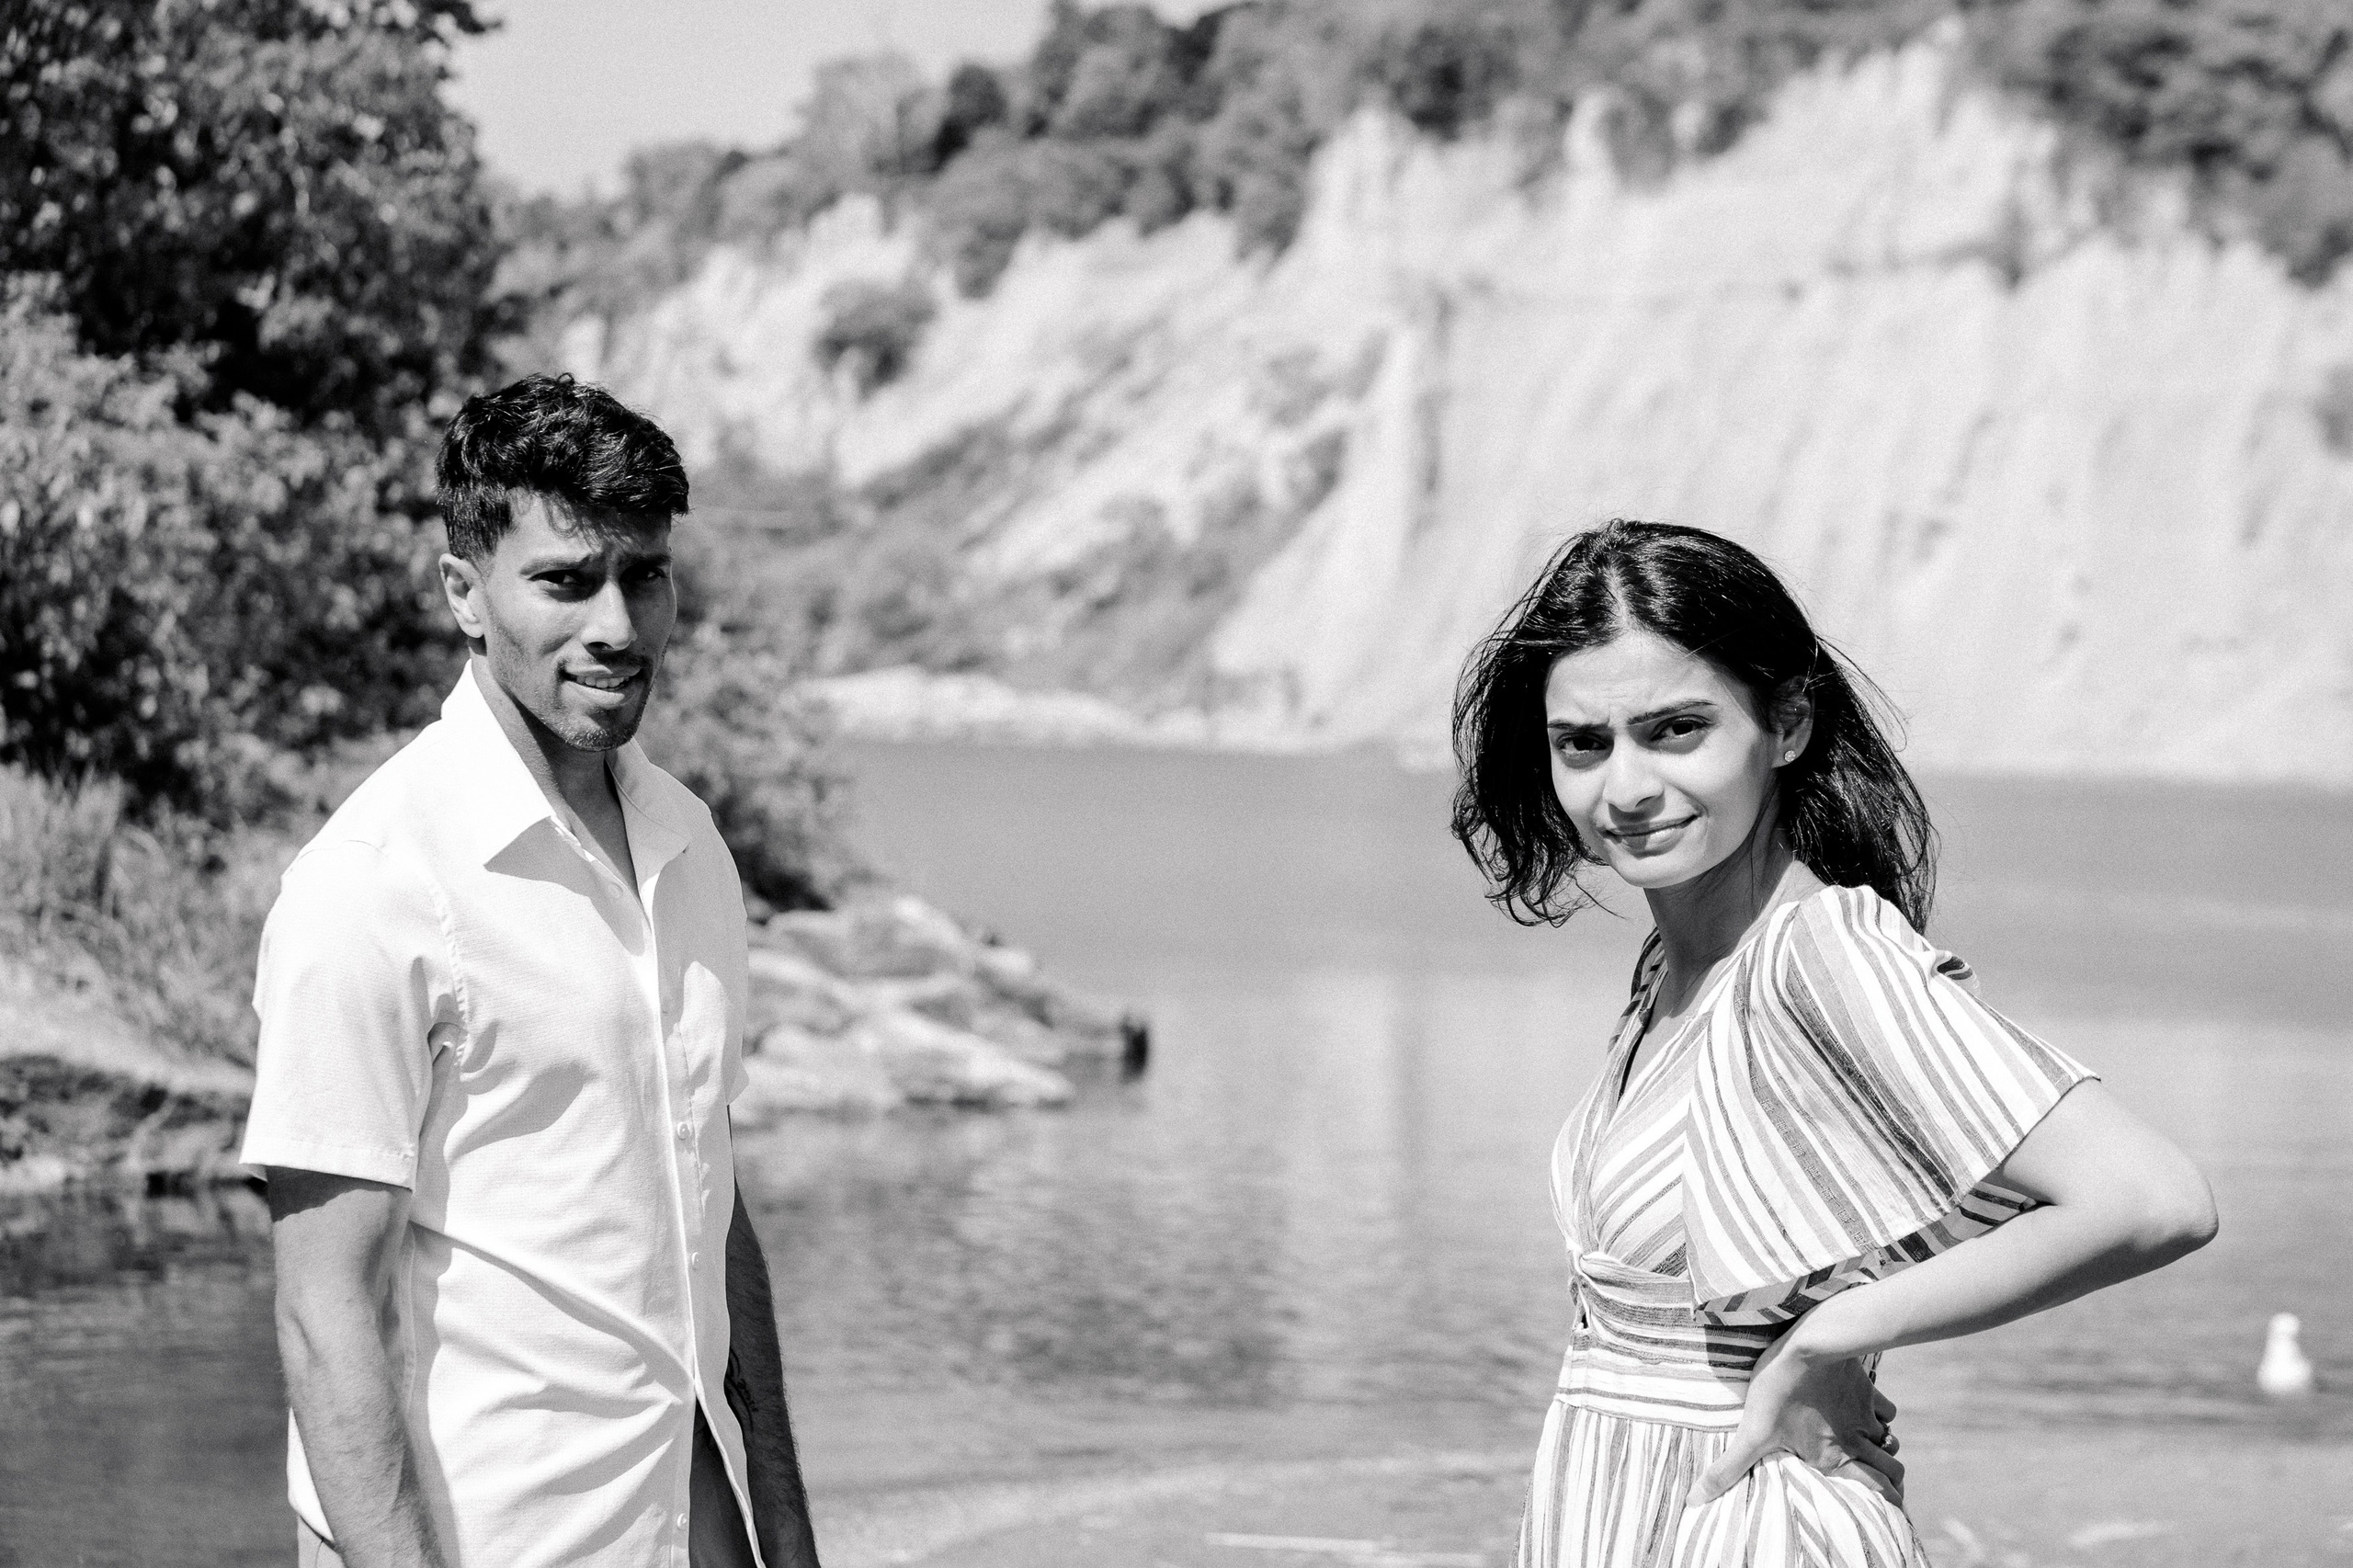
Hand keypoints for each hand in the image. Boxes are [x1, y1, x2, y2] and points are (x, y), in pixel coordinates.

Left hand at [1687, 1329, 1902, 1508]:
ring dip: (1884, 1450)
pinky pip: (1885, 1409)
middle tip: (1886, 1487)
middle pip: (1894, 1472)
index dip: (1890, 1506)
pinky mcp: (1866, 1389)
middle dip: (1893, 1483)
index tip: (1891, 1514)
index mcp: (1834, 1459)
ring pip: (1890, 1441)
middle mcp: (1857, 1442)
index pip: (1878, 1493)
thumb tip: (1697, 1500)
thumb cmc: (1781, 1388)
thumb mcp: (1750, 1432)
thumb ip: (1727, 1469)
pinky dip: (1881, 1416)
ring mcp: (1865, 1415)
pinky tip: (1866, 1412)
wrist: (1812, 1342)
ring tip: (1872, 1453)